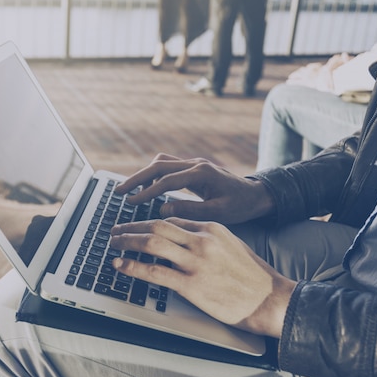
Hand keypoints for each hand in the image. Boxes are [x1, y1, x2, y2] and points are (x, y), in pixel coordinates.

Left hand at [110, 218, 295, 336]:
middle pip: (156, 226)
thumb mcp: (231, 245)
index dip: (148, 221)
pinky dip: (133, 266)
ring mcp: (195, 262)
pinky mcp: (191, 285)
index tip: (135, 224)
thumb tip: (184, 238)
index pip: (171, 220)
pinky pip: (155, 272)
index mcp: (211, 228)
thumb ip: (207, 238)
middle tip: (116, 230)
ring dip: (127, 241)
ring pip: (152, 243)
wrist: (271, 299)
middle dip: (131, 226)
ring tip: (113, 243)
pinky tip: (120, 265)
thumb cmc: (253, 276)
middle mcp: (201, 240)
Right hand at [115, 154, 273, 223]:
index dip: (145, 192)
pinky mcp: (193, 168)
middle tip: (119, 192)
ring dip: (144, 175)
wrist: (257, 195)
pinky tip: (148, 189)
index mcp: (201, 173)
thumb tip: (163, 209)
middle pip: (158, 166)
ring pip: (162, 163)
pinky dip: (154, 175)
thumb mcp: (219, 213)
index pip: (166, 181)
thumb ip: (191, 210)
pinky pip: (168, 167)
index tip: (129, 202)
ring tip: (129, 191)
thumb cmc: (240, 205)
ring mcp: (194, 164)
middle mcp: (195, 164)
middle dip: (136, 178)